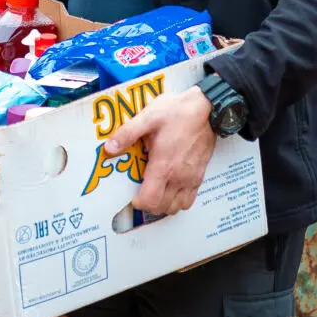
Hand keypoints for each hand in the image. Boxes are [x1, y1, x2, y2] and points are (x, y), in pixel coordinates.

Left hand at [103, 86, 217, 216]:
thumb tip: (109, 148)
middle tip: (140, 193)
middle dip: (149, 205)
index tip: (132, 196)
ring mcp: (191, 177)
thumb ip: (127, 134)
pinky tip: (171, 187)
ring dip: (164, 205)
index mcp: (164, 165)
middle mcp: (179, 176)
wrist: (207, 108)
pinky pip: (190, 199)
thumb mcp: (148, 117)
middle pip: (162, 208)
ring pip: (177, 206)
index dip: (138, 203)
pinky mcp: (200, 175)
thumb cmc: (178, 112)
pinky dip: (179, 200)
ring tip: (155, 192)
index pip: (150, 201)